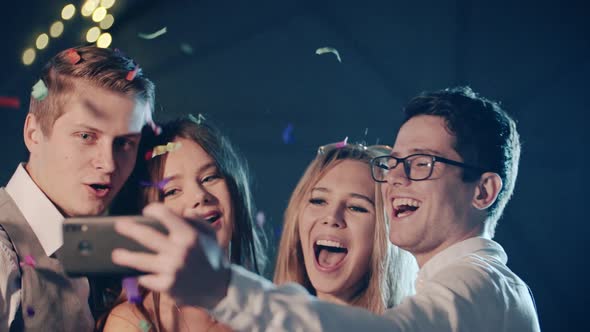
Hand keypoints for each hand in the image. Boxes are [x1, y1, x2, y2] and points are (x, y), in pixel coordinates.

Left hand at [111, 202, 230, 307]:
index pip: (165, 215)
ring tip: (116, 254)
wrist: (220, 288)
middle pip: (146, 236)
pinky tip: (140, 275)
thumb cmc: (213, 257)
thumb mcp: (209, 234)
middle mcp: (179, 251)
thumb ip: (196, 219)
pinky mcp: (167, 286)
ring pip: (140, 260)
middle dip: (129, 229)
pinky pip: (147, 278)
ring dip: (125, 256)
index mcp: (189, 235)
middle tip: (118, 225)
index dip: (153, 210)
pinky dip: (144, 276)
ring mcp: (171, 269)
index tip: (147, 211)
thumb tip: (180, 210)